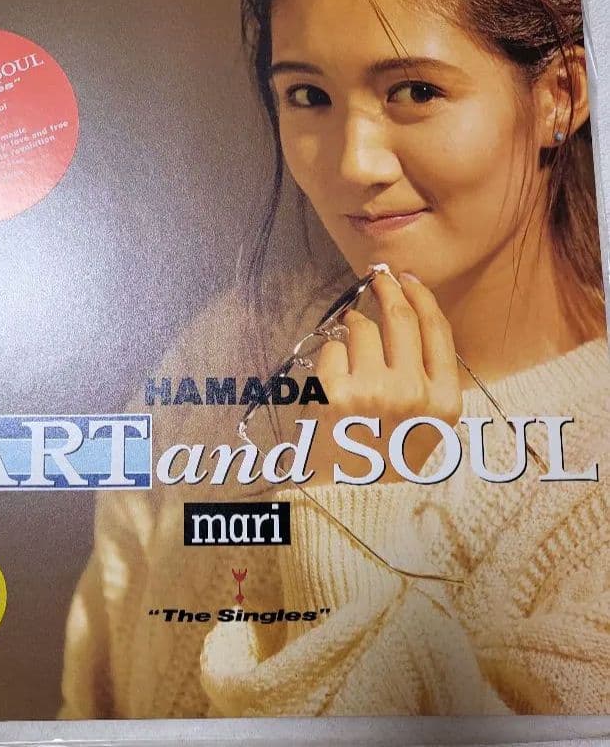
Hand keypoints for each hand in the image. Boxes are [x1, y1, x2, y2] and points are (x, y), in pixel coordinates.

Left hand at [302, 270, 462, 484]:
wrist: (352, 497)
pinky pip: (333, 347)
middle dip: (387, 288)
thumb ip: (428, 373)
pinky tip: (334, 373)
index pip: (437, 330)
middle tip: (378, 277)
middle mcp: (413, 393)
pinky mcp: (334, 394)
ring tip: (351, 344)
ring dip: (354, 326)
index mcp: (444, 400)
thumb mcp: (428, 421)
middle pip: (401, 318)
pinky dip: (331, 352)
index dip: (421, 296)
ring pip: (362, 328)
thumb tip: (408, 309)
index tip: (408, 279)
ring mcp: (372, 392)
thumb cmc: (389, 454)